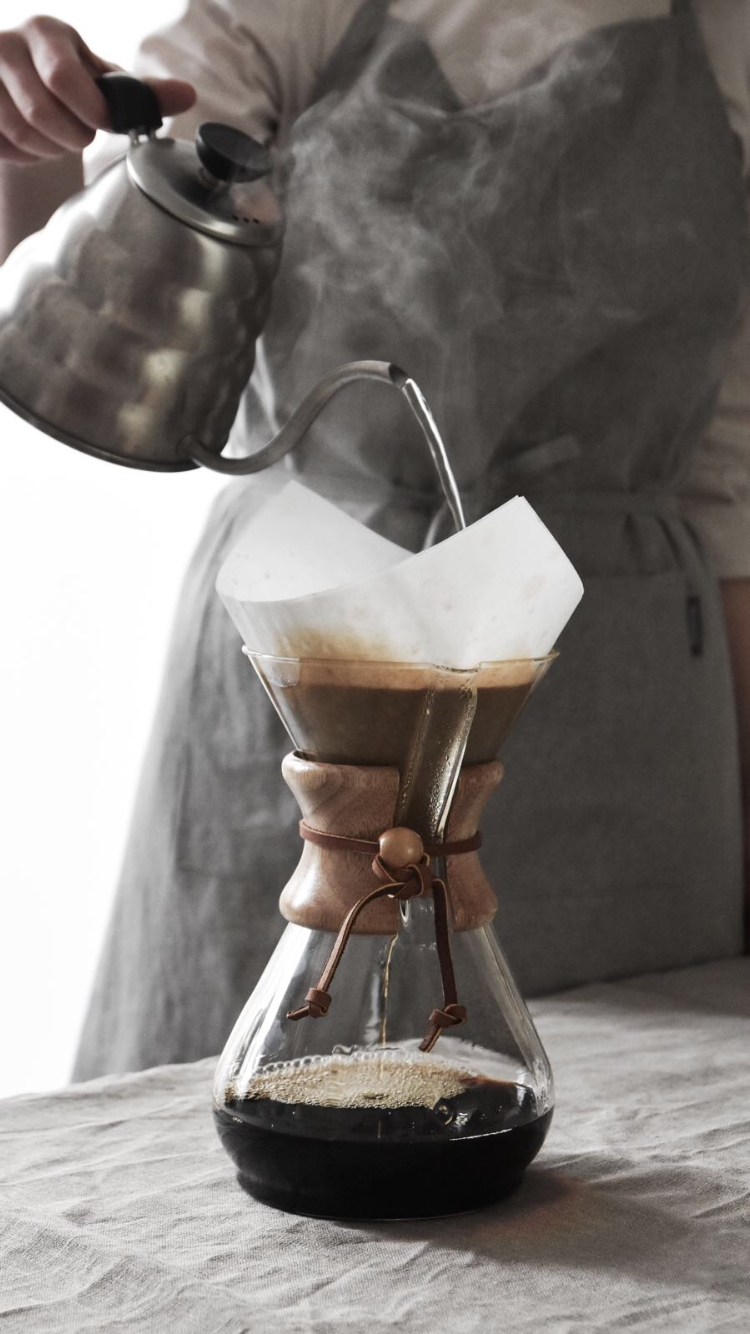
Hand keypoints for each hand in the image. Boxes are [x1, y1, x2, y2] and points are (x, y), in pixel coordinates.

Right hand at [0, 15, 194, 163]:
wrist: (14, 85)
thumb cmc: (67, 82)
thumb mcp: (101, 81)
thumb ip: (142, 92)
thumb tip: (187, 95)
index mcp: (45, 32)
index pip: (63, 77)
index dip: (89, 112)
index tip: (101, 123)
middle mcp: (5, 45)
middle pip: (41, 111)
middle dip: (70, 136)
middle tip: (79, 134)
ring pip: (21, 133)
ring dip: (48, 150)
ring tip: (55, 138)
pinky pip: (3, 145)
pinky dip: (24, 155)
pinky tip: (31, 142)